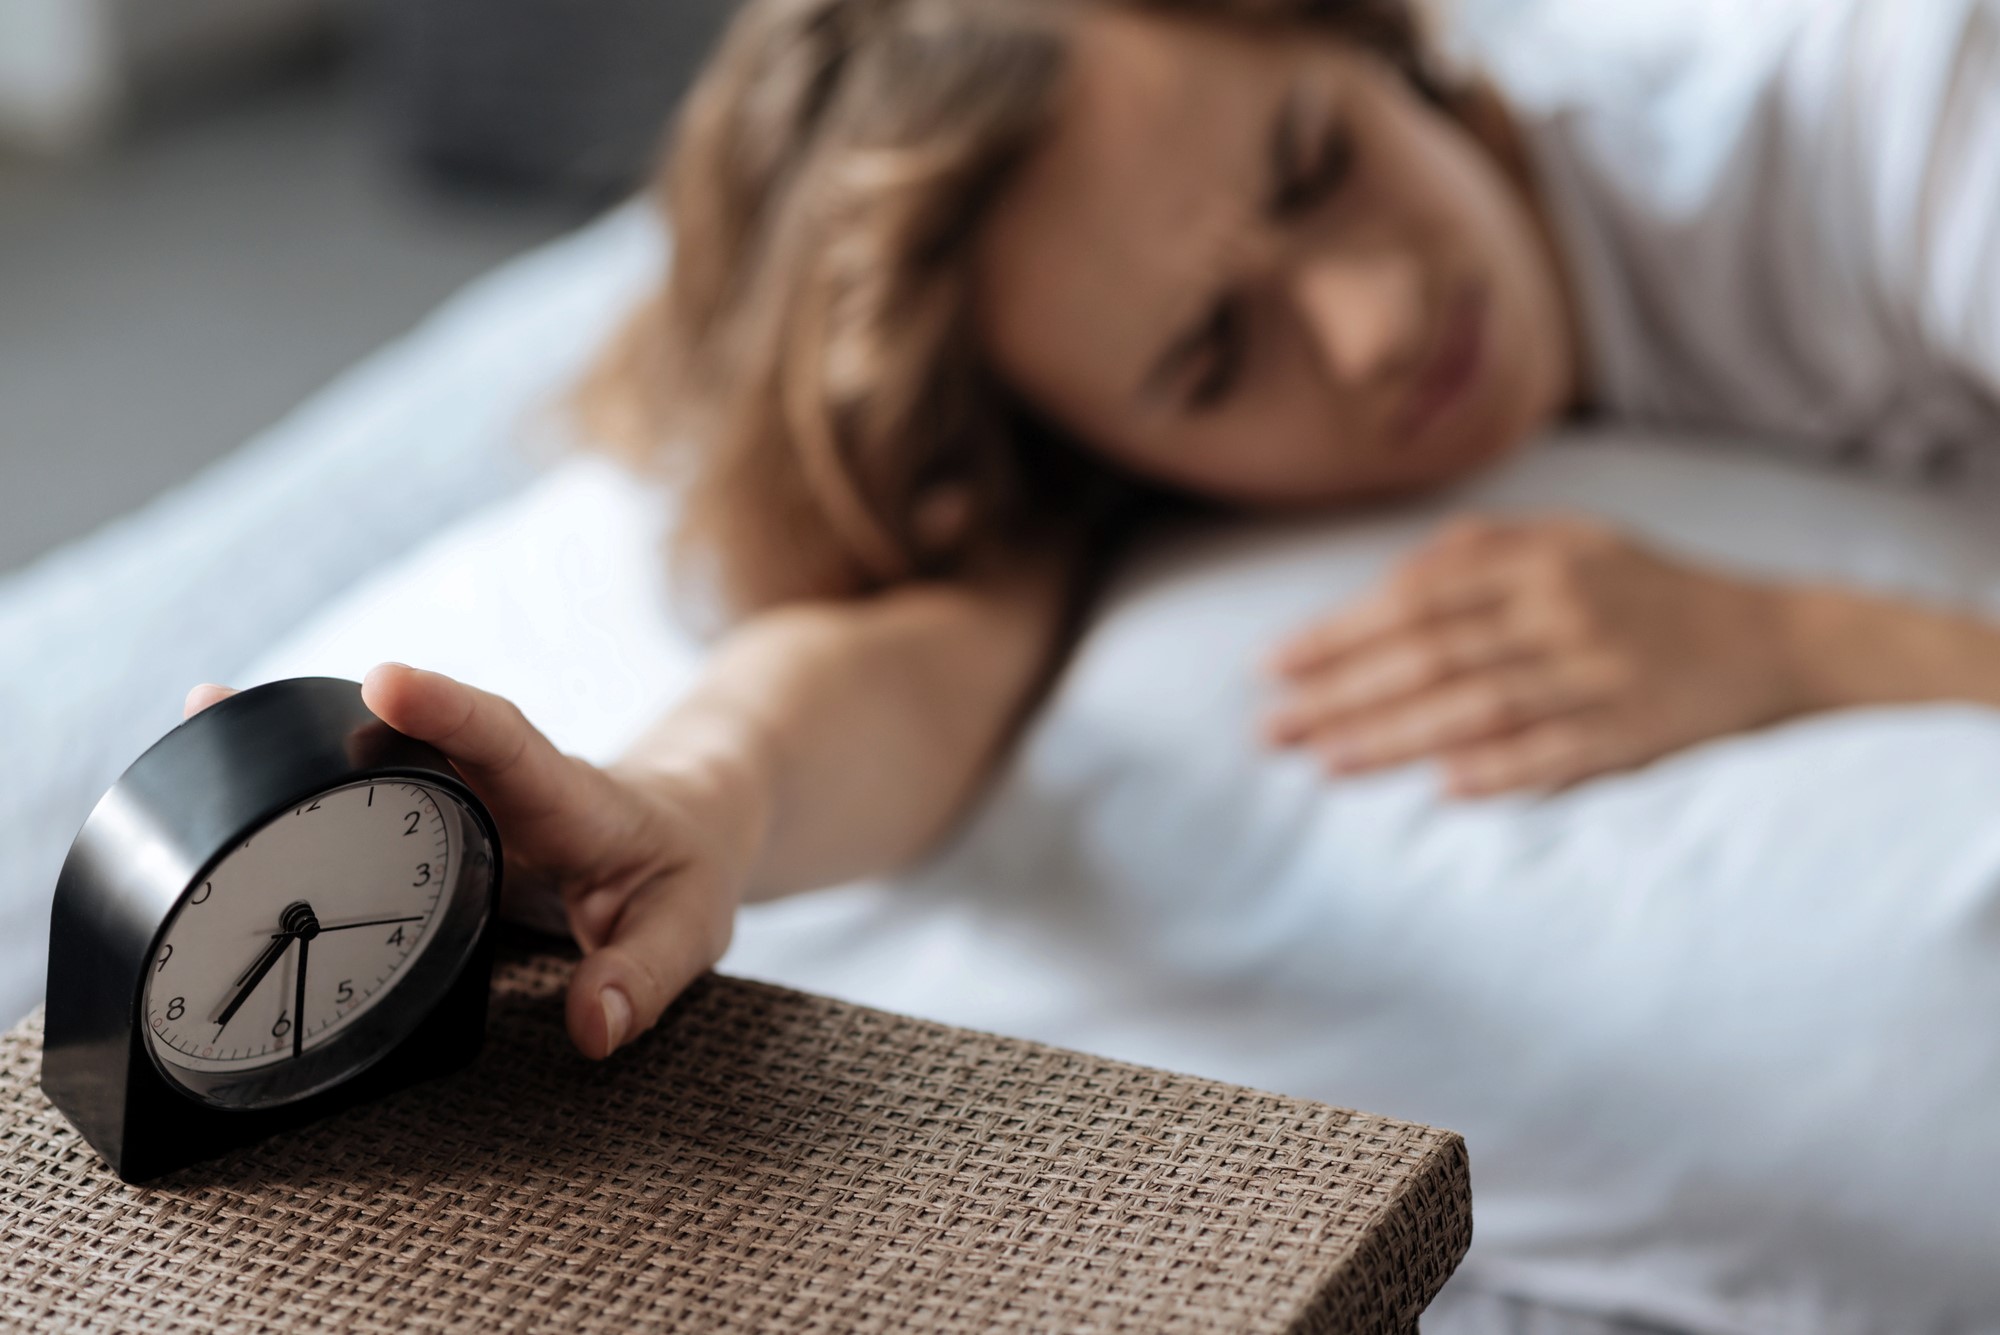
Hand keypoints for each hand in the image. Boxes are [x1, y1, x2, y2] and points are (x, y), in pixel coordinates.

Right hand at [185, 665, 769, 1058]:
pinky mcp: (436, 818)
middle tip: (227, 707)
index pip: (508, 742)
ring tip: (202, 720)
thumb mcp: (692, 928)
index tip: (384, 682)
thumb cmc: (683, 873)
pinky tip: (225, 767)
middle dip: (330, 720)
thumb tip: (591, 1028)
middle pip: (415, 737)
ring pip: (380, 756)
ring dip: (298, 739)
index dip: (447, 711)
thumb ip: (644, 976)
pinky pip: (372, 789)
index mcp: (567, 797)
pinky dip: (305, 779)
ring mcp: (463, 796)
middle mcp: (503, 783)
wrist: (684, 826)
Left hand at [1263, 516, 1800, 795]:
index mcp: (1540, 562)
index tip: (1273, 666)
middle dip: (1340, 693)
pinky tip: (1442, 789)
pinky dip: (1501, 771)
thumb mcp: (1576, 540)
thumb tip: (1397, 573)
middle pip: (1431, 655)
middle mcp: (1564, 613)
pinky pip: (1557, 755)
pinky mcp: (1636, 733)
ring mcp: (1600, 675)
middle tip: (1271, 728)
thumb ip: (1485, 546)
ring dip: (1396, 737)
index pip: (1414, 600)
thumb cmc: (1652, 590)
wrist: (1779, 639)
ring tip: (1325, 762)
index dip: (1338, 633)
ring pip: (1479, 707)